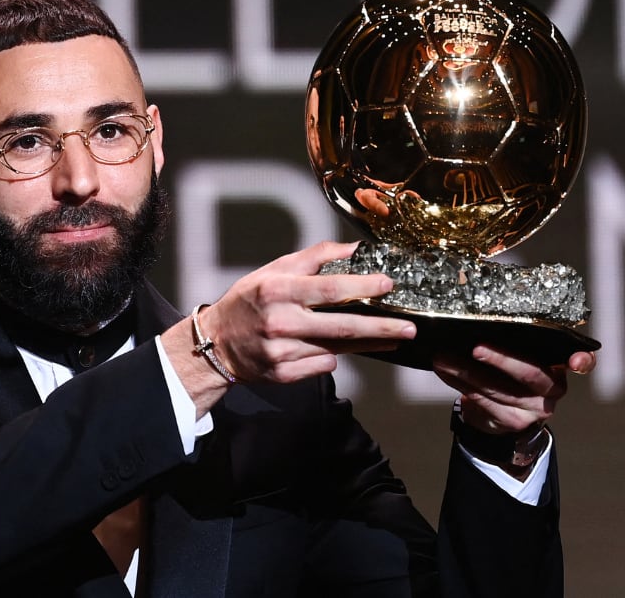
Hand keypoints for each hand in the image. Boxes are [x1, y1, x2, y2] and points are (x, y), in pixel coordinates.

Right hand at [202, 241, 416, 383]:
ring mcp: (282, 352)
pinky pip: (322, 365)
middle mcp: (280, 322)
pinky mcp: (283, 374)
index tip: (387, 285)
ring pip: (336, 349)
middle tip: (409, 328)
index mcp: (278, 291)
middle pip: (341, 326)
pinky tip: (334, 349)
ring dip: (367, 343)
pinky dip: (333, 356)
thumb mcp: (273, 270)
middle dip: (380, 328)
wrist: (216, 343)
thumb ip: (313, 258)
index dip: (361, 287)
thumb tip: (353, 250)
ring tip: (391, 337)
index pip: (327, 288)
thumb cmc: (248, 301)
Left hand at [433, 346, 596, 433]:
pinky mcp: (514, 421)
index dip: (582, 361)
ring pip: (498, 388)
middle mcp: (554, 389)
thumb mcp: (524, 356)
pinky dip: (460, 383)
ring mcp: (535, 409)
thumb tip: (482, 317)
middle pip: (529, 373)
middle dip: (500, 360)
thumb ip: (520, 341)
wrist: (504, 413)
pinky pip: (483, 401)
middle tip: (475, 348)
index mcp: (561, 366)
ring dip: (466, 372)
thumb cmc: (513, 374)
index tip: (575, 361)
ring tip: (444, 358)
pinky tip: (445, 371)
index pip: (583, 362)